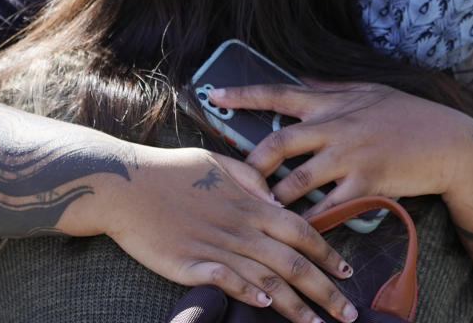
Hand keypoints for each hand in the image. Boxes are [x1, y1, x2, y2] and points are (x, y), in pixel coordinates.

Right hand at [87, 146, 358, 322]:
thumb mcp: (218, 163)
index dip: (327, 253)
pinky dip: (247, 292)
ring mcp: (215, 246)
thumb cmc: (171, 171)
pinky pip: (225, 280)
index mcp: (250, 204)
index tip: (347, 273)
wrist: (125, 184)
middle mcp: (240, 227)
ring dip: (294, 304)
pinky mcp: (189, 263)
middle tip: (347, 313)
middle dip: (324, 290)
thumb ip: (251, 179)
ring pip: (266, 278)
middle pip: (293, 262)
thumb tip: (276, 198)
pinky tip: (265, 306)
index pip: (301, 230)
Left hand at [207, 81, 472, 213]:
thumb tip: (303, 78)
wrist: (448, 141)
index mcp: (332, 103)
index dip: (244, 95)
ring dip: (276, 197)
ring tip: (265, 208)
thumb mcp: (368, 90)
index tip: (213, 95)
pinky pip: (329, 207)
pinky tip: (301, 228)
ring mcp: (350, 156)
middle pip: (278, 143)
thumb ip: (332, 87)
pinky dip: (311, 220)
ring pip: (297, 180)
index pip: (279, 93)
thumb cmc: (408, 114)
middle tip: (238, 179)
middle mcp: (336, 127)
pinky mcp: (366, 184)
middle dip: (252, 163)